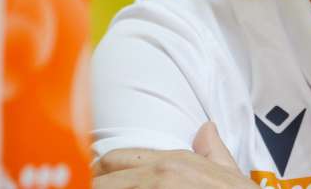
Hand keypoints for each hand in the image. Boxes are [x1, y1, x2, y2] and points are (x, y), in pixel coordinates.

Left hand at [92, 122, 255, 187]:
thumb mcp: (228, 172)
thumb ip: (213, 151)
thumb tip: (206, 129)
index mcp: (173, 162)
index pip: (116, 157)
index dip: (97, 168)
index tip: (89, 174)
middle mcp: (159, 174)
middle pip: (101, 176)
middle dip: (91, 182)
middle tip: (81, 184)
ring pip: (103, 188)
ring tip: (84, 188)